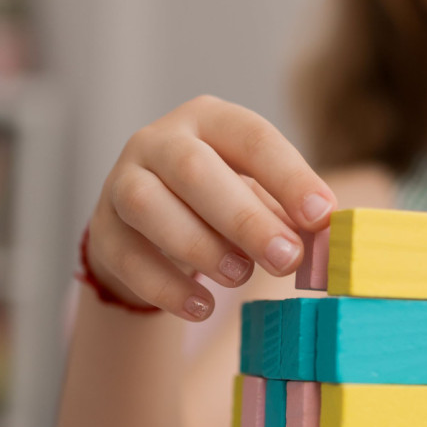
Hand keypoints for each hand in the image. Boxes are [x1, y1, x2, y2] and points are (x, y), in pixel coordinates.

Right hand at [86, 96, 335, 319]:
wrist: (149, 222)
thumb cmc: (219, 199)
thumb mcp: (256, 192)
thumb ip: (285, 212)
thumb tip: (322, 239)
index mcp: (210, 120)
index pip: (252, 137)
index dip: (289, 176)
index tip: (323, 216)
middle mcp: (159, 141)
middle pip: (195, 170)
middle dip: (245, 219)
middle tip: (287, 259)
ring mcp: (121, 181)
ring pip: (149, 206)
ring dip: (201, 246)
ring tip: (241, 276)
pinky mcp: (103, 229)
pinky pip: (126, 256)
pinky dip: (166, 287)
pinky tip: (201, 307)